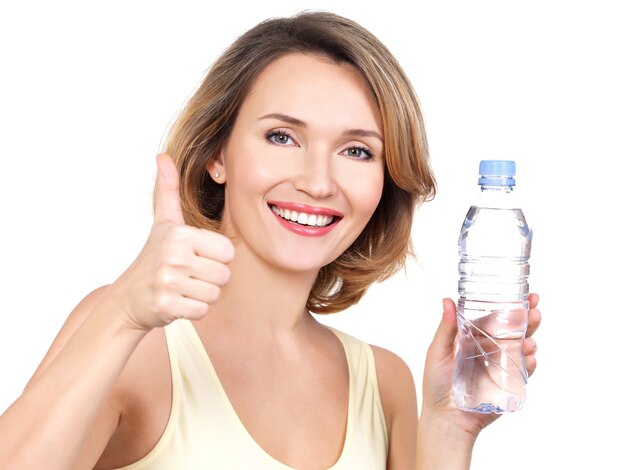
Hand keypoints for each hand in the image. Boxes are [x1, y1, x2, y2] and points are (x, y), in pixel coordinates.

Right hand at [107, 153, 234, 330]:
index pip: (228, 252)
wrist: (128, 298)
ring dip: (202, 295)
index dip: (216, 258)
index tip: (196, 258)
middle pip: (224, 275)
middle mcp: (174, 255)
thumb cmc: (153, 258)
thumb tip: (163, 156)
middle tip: (188, 276)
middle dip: (210, 280)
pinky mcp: (166, 305)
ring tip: (183, 288)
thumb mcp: (163, 223)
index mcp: (180, 234)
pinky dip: (193, 310)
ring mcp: (169, 281)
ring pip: (214, 294)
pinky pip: (203, 311)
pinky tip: (178, 301)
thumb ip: (168, 191)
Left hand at [420, 294, 540, 439]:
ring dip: (531, 339)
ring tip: (531, 338)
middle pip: (514, 330)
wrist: (446, 418)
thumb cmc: (436, 384)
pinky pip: (524, 372)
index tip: (522, 294)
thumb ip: (446, 328)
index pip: (496, 318)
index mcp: (474, 338)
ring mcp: (501, 366)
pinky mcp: (508, 384)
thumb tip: (447, 300)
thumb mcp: (438, 352)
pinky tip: (529, 358)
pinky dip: (529, 364)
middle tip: (536, 307)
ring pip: (522, 348)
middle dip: (528, 318)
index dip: (509, 306)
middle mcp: (490, 349)